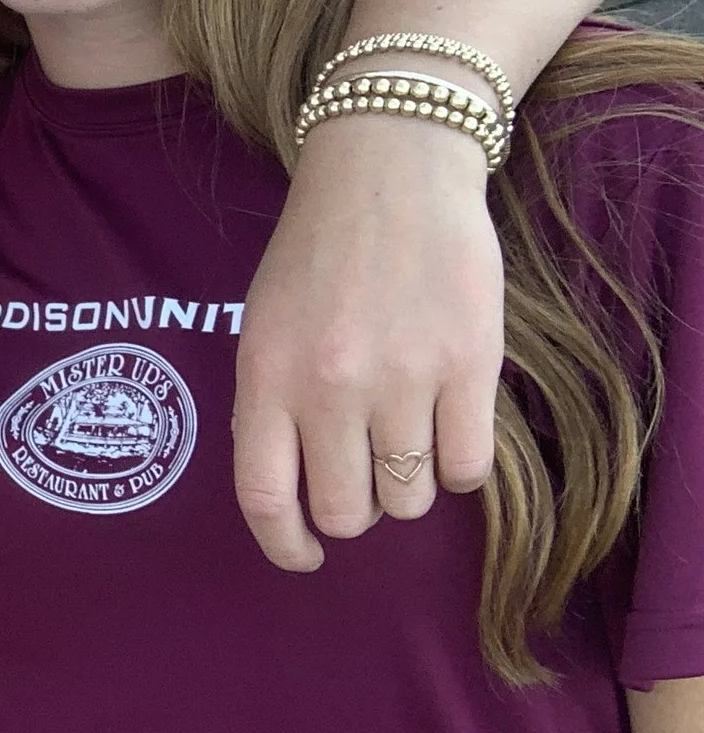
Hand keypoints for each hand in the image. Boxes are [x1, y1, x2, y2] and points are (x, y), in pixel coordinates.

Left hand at [233, 115, 503, 569]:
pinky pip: (468, 469)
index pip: (264, 496)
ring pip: (409, 497)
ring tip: (405, 441)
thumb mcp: (261, 326)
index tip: (303, 557)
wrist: (389, 174)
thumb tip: (285, 488)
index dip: (284, 544)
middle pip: (346, 511)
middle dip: (354, 511)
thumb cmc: (316, 253)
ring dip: (408, 487)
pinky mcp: (471, 367)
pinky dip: (459, 468)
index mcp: (266, 376)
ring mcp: (404, 378)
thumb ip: (266, 404)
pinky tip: (448, 431)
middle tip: (361, 478)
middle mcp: (330, 387)